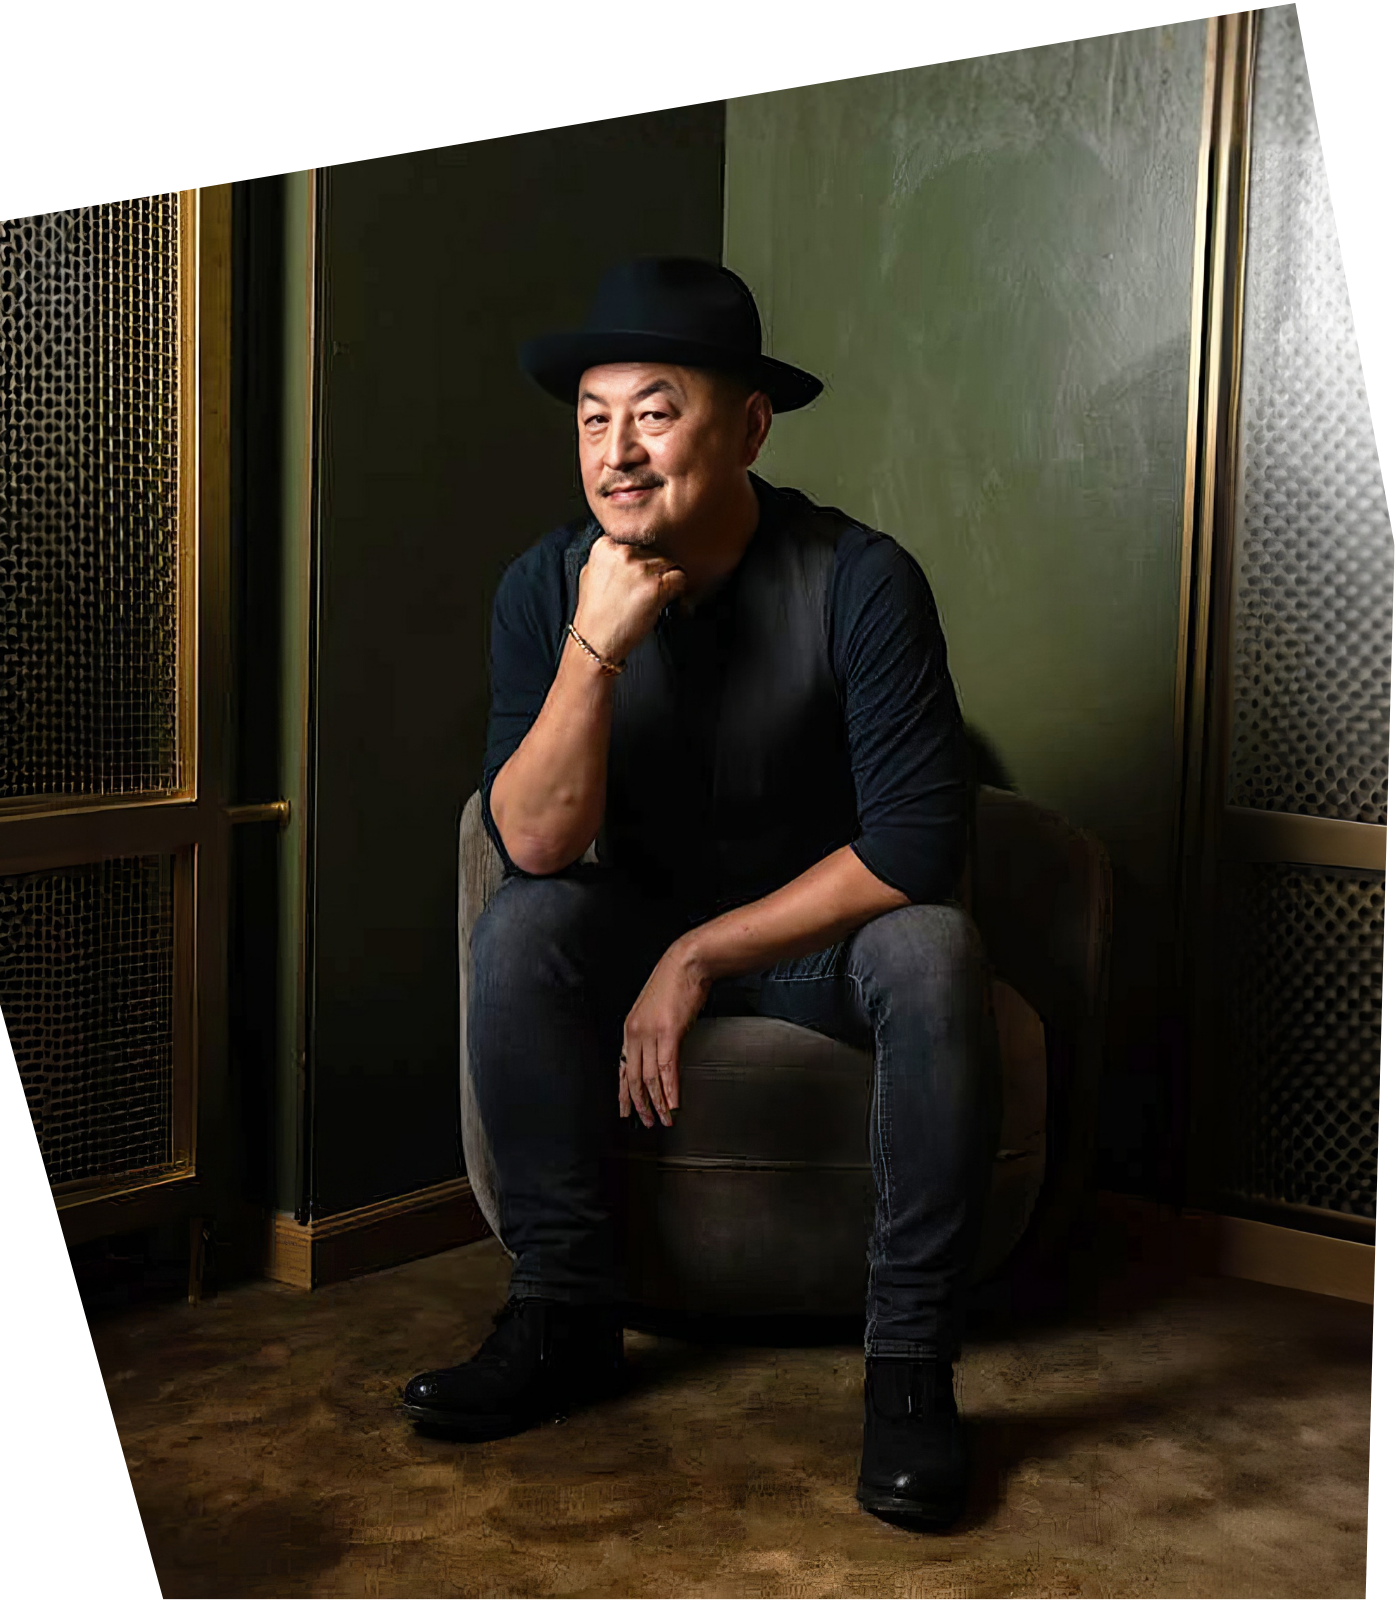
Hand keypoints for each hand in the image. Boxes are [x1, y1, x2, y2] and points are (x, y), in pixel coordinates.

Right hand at [573, 535, 687, 664]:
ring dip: (665, 579)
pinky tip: (665, 599)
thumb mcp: (590, 575)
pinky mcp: (655, 586)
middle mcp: (623, 552)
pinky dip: (677, 589)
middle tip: (644, 589)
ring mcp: (639, 568)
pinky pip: (680, 578)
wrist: (595, 640)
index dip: (640, 559)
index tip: (638, 572)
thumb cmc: (595, 613)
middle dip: (653, 569)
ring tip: (650, 597)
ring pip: (668, 563)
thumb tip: (626, 553)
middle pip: (654, 551)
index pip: (636, 541)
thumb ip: (608, 558)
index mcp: (604, 546)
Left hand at [619, 939, 710, 1128]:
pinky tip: (674, 1104)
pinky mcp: (668, 1033)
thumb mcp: (656, 1010)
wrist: (687, 962)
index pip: (622, 1067)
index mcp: (630, 1028)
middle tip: (646, 1122)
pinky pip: (667, 1069)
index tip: (626, 1109)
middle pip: (633, 1078)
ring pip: (650, 1078)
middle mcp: (635, 1033)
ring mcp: (651, 1034)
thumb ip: (653, 1031)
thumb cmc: (674, 982)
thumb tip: (659, 1052)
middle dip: (639, 1104)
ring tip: (663, 1119)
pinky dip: (670, 1091)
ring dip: (658, 1102)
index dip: (624, 1092)